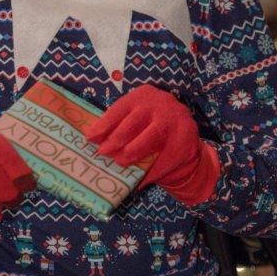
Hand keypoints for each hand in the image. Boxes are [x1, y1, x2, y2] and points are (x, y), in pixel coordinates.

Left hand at [84, 84, 219, 204]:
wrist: (185, 136)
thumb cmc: (150, 127)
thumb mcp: (136, 120)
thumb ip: (119, 126)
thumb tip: (93, 141)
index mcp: (143, 95)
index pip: (119, 108)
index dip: (104, 124)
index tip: (90, 138)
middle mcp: (160, 103)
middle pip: (133, 122)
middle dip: (116, 139)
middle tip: (103, 153)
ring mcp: (175, 119)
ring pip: (151, 137)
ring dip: (133, 151)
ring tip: (120, 163)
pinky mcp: (186, 139)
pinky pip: (166, 156)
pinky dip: (152, 170)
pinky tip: (141, 180)